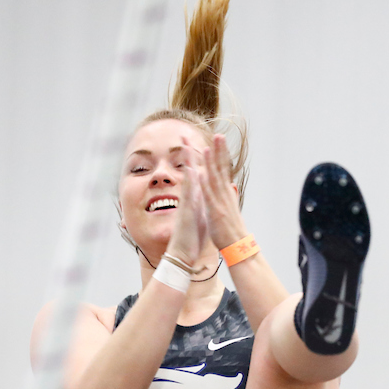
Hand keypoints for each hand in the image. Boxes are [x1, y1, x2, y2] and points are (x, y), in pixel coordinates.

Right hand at [165, 139, 207, 265]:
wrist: (184, 253)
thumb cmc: (192, 237)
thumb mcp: (200, 216)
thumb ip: (201, 204)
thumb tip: (204, 195)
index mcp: (194, 197)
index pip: (196, 173)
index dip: (197, 158)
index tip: (199, 143)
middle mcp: (189, 196)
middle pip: (187, 169)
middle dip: (187, 152)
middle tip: (185, 135)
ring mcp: (186, 202)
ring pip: (186, 176)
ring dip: (186, 161)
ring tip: (186, 143)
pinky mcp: (186, 210)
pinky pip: (188, 192)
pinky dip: (190, 180)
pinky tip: (191, 168)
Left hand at [199, 133, 247, 248]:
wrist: (237, 246)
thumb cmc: (232, 229)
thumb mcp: (231, 209)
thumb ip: (230, 196)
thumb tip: (231, 185)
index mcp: (226, 193)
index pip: (224, 169)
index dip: (222, 154)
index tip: (220, 140)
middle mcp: (225, 194)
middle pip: (222, 169)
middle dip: (220, 151)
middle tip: (219, 135)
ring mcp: (220, 202)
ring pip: (215, 179)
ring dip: (211, 164)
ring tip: (207, 148)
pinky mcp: (215, 211)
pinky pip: (208, 196)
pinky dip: (204, 184)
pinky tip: (200, 173)